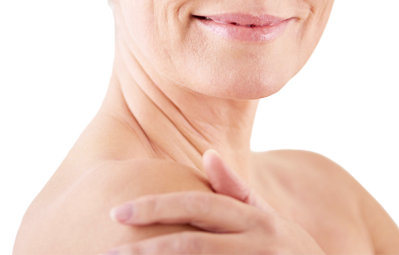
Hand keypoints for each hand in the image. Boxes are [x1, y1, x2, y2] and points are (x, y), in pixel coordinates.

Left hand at [101, 150, 325, 254]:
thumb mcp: (269, 218)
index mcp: (256, 219)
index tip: (119, 211)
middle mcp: (259, 242)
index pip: (199, 204)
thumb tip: (207, 154)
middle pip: (195, 242)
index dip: (158, 206)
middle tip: (109, 251)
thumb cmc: (290, 253)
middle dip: (149, 248)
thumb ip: (237, 190)